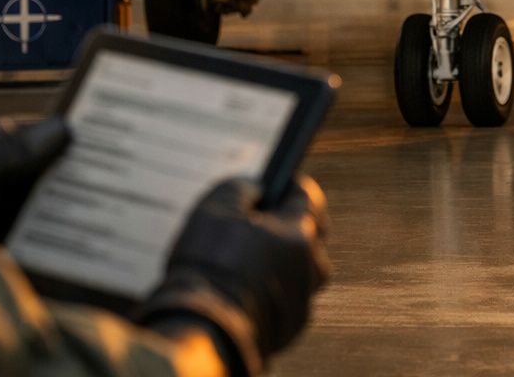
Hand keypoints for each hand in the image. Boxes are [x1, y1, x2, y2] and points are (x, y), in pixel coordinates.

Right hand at [139, 176, 330, 375]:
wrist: (203, 329)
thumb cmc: (208, 265)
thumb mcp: (215, 208)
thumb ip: (242, 187)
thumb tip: (255, 188)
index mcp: (299, 233)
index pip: (307, 196)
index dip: (288, 187)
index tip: (274, 184)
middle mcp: (311, 265)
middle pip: (309, 233)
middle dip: (287, 224)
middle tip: (257, 224)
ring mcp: (303, 297)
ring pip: (301, 268)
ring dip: (282, 260)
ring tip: (248, 259)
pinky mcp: (292, 325)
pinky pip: (289, 297)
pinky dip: (273, 290)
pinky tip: (246, 288)